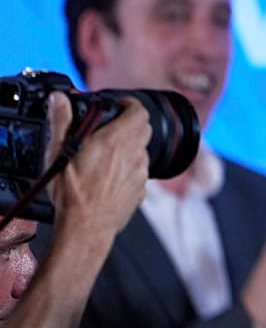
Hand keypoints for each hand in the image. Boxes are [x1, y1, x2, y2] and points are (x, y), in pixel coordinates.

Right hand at [46, 94, 149, 240]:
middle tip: (111, 127)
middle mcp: (134, 153)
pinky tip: (109, 178)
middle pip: (144, 128)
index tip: (119, 105)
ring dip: (129, 147)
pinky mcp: (140, 190)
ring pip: (142, 150)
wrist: (85, 227)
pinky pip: (139, 172)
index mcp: (116, 140)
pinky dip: (128, 169)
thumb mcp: (59, 153)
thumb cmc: (73, 194)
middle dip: (131, 123)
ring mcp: (140, 172)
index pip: (139, 111)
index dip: (130, 104)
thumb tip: (61, 99)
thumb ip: (62, 121)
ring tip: (106, 156)